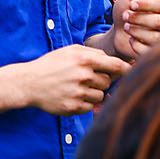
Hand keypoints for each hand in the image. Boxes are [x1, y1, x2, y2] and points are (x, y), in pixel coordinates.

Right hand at [13, 44, 129, 115]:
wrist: (27, 83)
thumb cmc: (52, 65)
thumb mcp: (71, 51)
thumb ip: (95, 53)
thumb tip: (117, 61)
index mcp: (84, 60)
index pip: (116, 66)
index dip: (127, 69)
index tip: (131, 72)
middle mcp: (82, 76)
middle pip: (108, 82)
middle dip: (101, 81)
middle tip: (85, 79)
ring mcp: (77, 93)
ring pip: (101, 95)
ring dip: (93, 92)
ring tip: (77, 87)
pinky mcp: (72, 107)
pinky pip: (90, 106)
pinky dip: (85, 103)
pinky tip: (72, 96)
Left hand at [111, 0, 159, 59]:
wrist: (117, 32)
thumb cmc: (126, 12)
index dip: (145, 5)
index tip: (131, 4)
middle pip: (158, 22)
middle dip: (137, 19)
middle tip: (125, 16)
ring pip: (154, 37)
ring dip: (135, 31)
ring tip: (126, 27)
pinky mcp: (154, 50)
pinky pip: (148, 50)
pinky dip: (136, 45)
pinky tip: (130, 40)